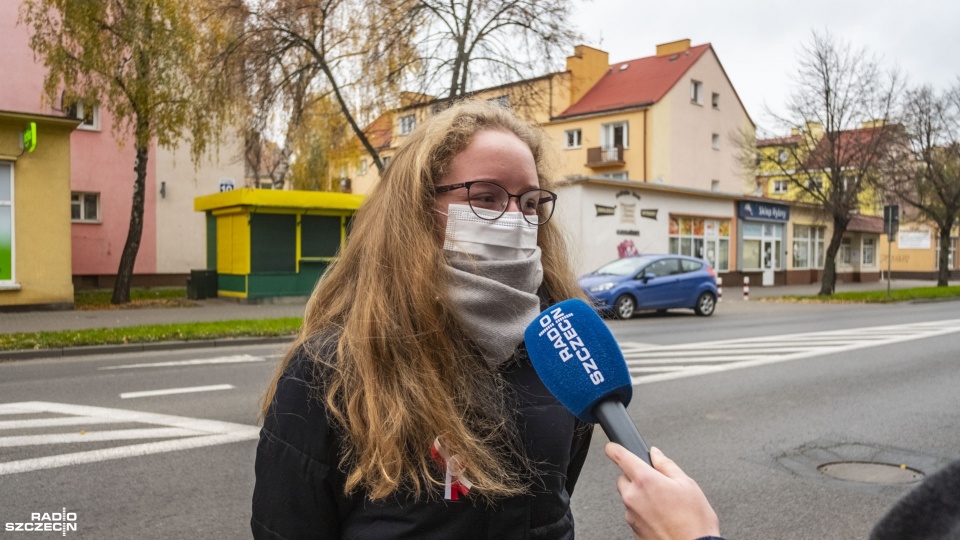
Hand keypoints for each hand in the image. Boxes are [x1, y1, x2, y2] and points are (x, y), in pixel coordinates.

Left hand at [605, 443, 719, 539]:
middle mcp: (633, 496)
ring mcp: (631, 514)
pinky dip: (643, 511)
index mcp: (645, 480)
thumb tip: (656, 454)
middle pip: (624, 478)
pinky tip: (661, 516)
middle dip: (636, 478)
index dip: (614, 449)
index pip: (620, 457)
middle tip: (657, 483)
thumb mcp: (687, 484)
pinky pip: (633, 513)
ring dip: (641, 496)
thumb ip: (667, 465)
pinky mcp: (632, 529)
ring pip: (629, 497)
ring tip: (664, 504)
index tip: (612, 447)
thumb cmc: (694, 522)